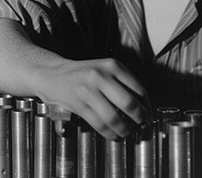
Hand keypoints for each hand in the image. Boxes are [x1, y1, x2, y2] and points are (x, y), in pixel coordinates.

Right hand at [35, 58, 150, 139]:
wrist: (52, 73)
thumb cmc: (83, 73)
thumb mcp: (104, 68)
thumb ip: (122, 82)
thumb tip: (143, 105)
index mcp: (112, 65)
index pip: (138, 88)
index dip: (147, 104)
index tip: (149, 113)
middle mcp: (101, 76)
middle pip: (129, 103)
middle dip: (140, 118)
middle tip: (143, 124)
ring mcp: (88, 91)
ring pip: (114, 117)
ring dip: (125, 129)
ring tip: (129, 132)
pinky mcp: (79, 105)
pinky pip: (99, 124)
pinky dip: (110, 133)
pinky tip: (115, 135)